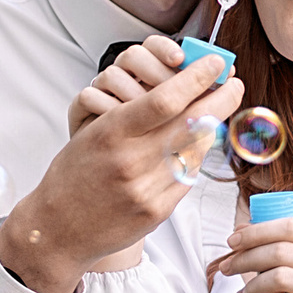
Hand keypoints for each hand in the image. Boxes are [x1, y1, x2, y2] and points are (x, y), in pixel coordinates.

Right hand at [0, 39, 243, 292]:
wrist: (58, 228)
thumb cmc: (75, 173)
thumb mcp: (94, 132)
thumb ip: (136, 115)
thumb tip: (184, 90)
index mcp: (110, 132)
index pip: (165, 99)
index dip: (197, 78)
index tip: (216, 64)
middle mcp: (130, 160)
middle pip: (191, 123)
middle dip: (221, 98)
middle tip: (234, 84)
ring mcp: (146, 189)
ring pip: (197, 150)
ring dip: (212, 127)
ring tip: (217, 112)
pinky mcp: (157, 211)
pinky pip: (188, 177)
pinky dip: (195, 158)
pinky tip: (194, 147)